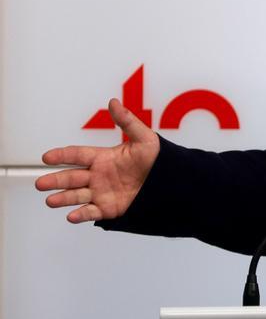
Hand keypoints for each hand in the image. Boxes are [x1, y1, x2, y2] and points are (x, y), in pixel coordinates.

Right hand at [36, 98, 160, 222]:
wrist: (172, 182)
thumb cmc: (158, 159)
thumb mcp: (144, 138)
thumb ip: (127, 121)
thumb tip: (114, 102)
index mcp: (102, 158)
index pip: (77, 155)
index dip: (62, 155)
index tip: (47, 157)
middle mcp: (98, 175)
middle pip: (71, 177)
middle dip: (55, 180)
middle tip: (40, 183)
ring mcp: (102, 192)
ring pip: (77, 195)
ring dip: (63, 198)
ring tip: (50, 200)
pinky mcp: (109, 208)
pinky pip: (92, 212)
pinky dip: (81, 214)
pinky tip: (71, 216)